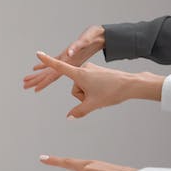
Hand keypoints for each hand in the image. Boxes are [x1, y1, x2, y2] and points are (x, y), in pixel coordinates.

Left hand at [23, 25, 105, 91]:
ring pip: (50, 70)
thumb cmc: (94, 38)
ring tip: (26, 80)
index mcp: (70, 63)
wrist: (102, 36)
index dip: (45, 82)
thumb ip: (77, 47)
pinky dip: (44, 65)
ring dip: (39, 74)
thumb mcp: (84, 41)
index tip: (35, 89)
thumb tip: (69, 52)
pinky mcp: (67, 56)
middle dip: (37, 80)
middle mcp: (67, 64)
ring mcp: (66, 61)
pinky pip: (53, 63)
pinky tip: (36, 68)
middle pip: (49, 74)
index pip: (54, 74)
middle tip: (24, 86)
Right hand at [34, 51, 163, 118]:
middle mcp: (83, 69)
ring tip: (102, 95)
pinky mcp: (96, 73)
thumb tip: (69, 117)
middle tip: (97, 97)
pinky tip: (104, 92)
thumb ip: (79, 111)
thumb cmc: (112, 91)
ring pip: (82, 87)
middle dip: (82, 96)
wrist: (132, 84)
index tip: (37, 53)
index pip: (59, 67)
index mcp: (79, 74)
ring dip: (89, 94)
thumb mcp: (94, 104)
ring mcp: (90, 71)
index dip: (47, 61)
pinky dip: (93, 91)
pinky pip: (88, 85)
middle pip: (74, 87)